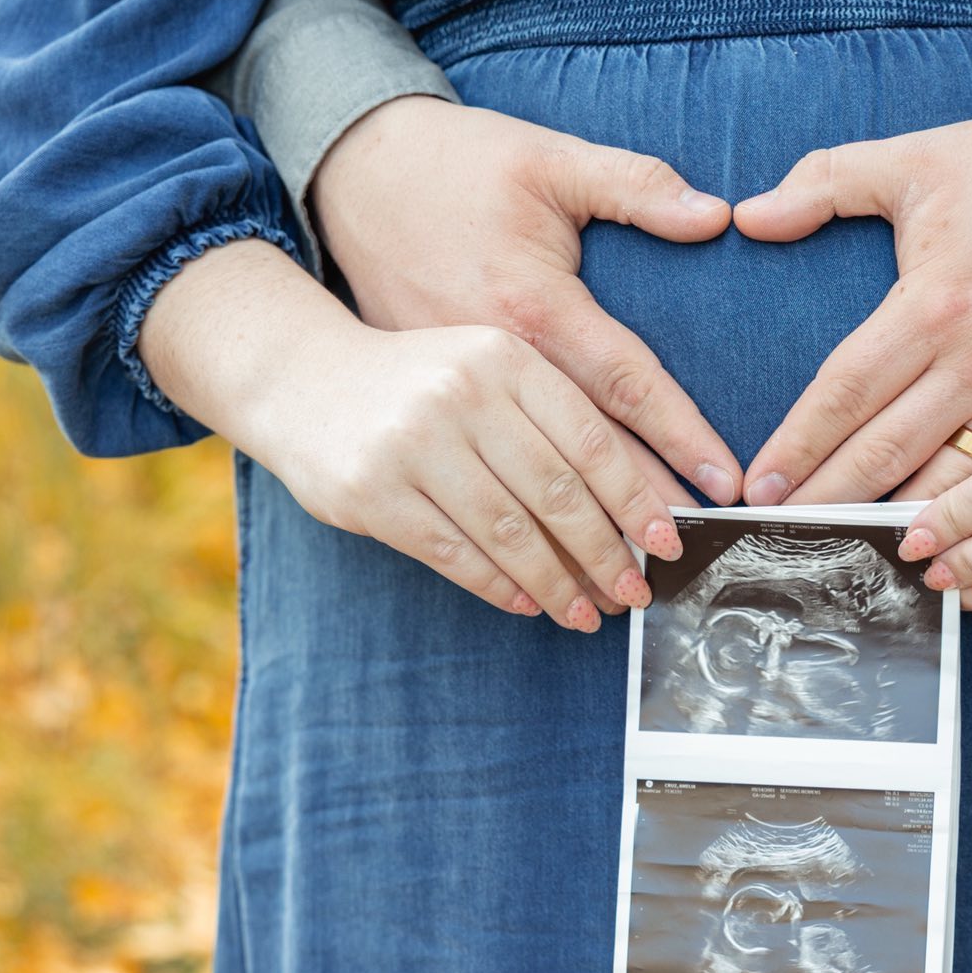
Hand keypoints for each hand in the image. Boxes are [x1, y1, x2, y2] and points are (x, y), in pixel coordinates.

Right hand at [139, 241, 685, 630]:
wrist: (303, 377)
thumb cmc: (421, 383)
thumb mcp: (490, 370)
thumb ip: (553, 423)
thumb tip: (634, 510)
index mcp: (505, 359)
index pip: (590, 440)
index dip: (636, 499)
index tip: (668, 543)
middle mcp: (462, 395)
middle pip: (556, 493)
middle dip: (606, 554)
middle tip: (635, 592)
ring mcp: (412, 444)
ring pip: (508, 533)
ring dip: (557, 583)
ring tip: (587, 613)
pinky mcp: (372, 493)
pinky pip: (454, 553)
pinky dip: (499, 585)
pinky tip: (528, 603)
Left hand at [731, 46, 971, 506]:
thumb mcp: (915, 156)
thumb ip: (824, 182)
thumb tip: (748, 216)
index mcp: (933, 302)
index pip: (845, 391)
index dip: (798, 445)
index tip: (758, 487)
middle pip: (885, 451)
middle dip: (828, 500)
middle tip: (780, 538)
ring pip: (948, 481)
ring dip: (894, 523)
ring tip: (844, 554)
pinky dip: (964, 515)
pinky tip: (931, 541)